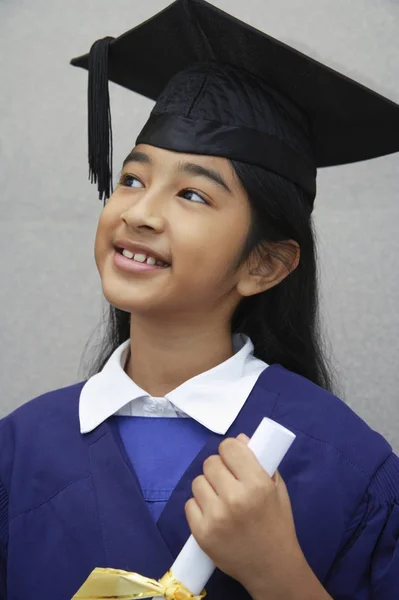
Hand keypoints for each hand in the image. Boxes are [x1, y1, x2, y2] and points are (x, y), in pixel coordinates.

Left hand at [184, 433, 305, 597]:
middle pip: (210, 463)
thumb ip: (259, 461)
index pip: (229, 447)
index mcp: (256, 484)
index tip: (234, 459)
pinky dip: (199, 506)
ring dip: (208, 486)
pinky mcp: (201, 533)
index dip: (230, 451)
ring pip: (198, 482)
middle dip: (219, 468)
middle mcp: (234, 498)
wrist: (272, 567)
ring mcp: (215, 517)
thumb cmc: (277, 524)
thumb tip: (239, 439)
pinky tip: (212, 513)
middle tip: (228, 480)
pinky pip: (189, 504)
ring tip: (220, 498)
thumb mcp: (277, 489)